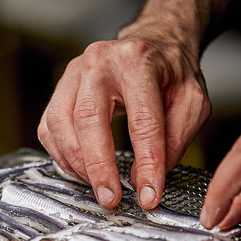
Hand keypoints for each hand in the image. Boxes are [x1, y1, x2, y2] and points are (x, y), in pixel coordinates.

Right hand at [37, 33, 210, 208]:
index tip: (149, 194)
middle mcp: (99, 62)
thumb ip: (173, 142)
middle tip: (110, 198)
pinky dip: (61, 155)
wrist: (152, 42)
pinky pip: (48, 128)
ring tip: (97, 185)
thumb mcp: (192, 103)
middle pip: (88, 120)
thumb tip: (144, 181)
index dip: (146, 163)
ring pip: (60, 125)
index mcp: (138, 61)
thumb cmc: (171, 73)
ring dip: (76, 164)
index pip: (142, 121)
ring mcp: (73, 74)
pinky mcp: (59, 89)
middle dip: (98, 167)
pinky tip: (81, 169)